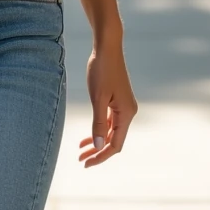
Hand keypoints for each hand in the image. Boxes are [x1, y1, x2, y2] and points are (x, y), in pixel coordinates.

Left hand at [79, 40, 137, 167]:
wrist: (107, 47)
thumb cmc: (102, 70)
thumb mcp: (98, 98)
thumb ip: (98, 123)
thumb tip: (99, 146)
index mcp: (126, 113)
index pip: (115, 144)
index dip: (101, 156)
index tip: (86, 163)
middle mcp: (128, 112)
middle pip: (114, 139)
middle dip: (97, 151)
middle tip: (80, 159)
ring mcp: (124, 105)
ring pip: (111, 131)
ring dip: (98, 141)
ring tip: (81, 149)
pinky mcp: (118, 99)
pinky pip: (110, 120)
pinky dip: (100, 128)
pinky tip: (89, 134)